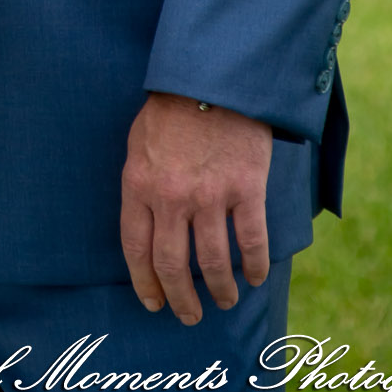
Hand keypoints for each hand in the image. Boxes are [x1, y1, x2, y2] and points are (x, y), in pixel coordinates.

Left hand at [120, 92, 272, 323]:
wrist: (212, 75)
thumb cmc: (171, 106)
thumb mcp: (138, 141)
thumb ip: (140, 183)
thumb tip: (144, 220)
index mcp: (139, 185)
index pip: (136, 250)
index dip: (145, 284)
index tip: (153, 303)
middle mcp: (171, 197)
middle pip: (173, 265)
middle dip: (181, 299)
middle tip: (189, 316)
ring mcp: (209, 195)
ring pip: (213, 262)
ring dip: (220, 290)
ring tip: (225, 301)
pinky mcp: (245, 188)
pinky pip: (250, 241)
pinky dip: (253, 266)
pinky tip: (255, 278)